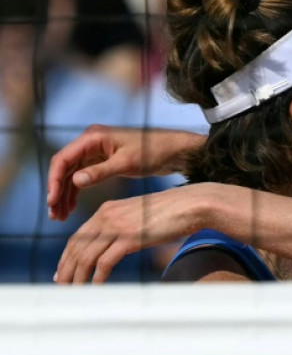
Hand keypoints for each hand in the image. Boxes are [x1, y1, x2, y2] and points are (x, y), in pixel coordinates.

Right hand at [47, 125, 204, 220]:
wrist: (175, 151)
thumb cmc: (154, 152)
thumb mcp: (127, 163)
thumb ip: (101, 172)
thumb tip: (74, 181)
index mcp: (93, 138)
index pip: (63, 159)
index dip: (54, 181)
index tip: (52, 201)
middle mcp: (90, 142)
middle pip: (64, 168)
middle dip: (57, 191)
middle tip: (53, 214)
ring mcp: (96, 152)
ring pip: (71, 175)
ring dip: (64, 195)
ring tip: (59, 217)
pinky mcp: (103, 161)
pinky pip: (82, 177)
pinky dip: (76, 192)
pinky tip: (71, 209)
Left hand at [55, 183, 216, 283]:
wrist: (191, 204)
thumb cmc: (172, 211)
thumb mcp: (140, 216)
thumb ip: (124, 227)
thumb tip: (119, 245)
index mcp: (107, 210)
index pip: (78, 236)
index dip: (67, 256)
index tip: (63, 271)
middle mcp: (106, 216)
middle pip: (76, 247)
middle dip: (66, 269)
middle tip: (62, 285)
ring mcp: (117, 227)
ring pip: (86, 256)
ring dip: (78, 277)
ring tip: (75, 291)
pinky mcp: (129, 238)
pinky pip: (105, 262)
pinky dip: (97, 277)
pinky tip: (96, 287)